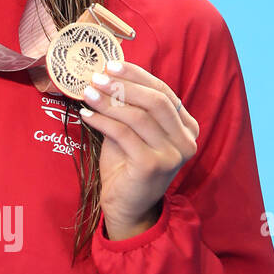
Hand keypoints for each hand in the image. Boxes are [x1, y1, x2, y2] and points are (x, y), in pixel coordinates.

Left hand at [79, 60, 199, 237]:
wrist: (127, 208)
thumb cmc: (127, 167)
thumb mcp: (132, 132)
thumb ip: (129, 107)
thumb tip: (107, 74)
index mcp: (187, 128)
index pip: (164, 92)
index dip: (137, 76)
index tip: (111, 65)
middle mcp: (186, 141)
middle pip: (156, 101)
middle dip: (124, 85)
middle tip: (97, 77)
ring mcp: (172, 155)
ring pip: (139, 116)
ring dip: (109, 101)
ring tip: (87, 93)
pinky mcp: (152, 166)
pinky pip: (124, 134)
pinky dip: (103, 121)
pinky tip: (87, 114)